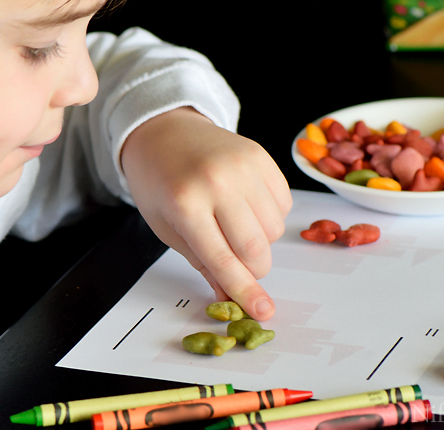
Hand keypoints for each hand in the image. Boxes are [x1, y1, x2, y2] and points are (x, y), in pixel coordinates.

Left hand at [121, 107, 291, 319]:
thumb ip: (202, 261)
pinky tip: (245, 203)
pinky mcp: (261, 156)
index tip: (263, 312)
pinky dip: (270, 215)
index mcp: (185, 204)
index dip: (245, 292)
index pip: (222, 260)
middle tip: (236, 262)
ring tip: (233, 223)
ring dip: (260, 240)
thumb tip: (231, 297)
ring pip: (275, 229)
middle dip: (253, 269)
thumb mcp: (167, 227)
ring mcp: (244, 165)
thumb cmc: (160, 182)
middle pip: (257, 249)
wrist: (166, 131)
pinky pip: (284, 204)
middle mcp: (219, 182)